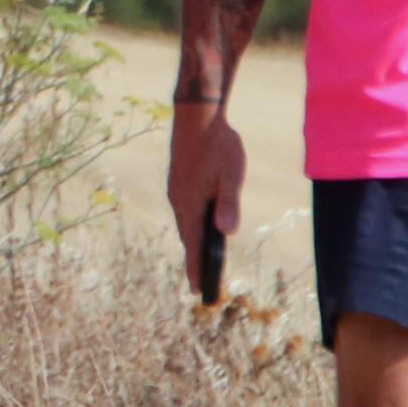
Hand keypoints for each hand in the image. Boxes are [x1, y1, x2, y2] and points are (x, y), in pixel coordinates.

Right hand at [165, 104, 245, 300]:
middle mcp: (179, 201)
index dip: (197, 269)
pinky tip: (199, 225)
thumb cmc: (218, 145)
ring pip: (185, 223)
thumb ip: (229, 203)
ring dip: (192, 241)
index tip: (198, 291)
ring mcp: (176, 191)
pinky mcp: (178, 182)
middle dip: (194, 260)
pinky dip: (191, 224)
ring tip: (200, 258)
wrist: (197, 116)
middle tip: (200, 283)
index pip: (194, 244)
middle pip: (187, 237)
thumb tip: (227, 232)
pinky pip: (184, 210)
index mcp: (191, 204)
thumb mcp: (231, 174)